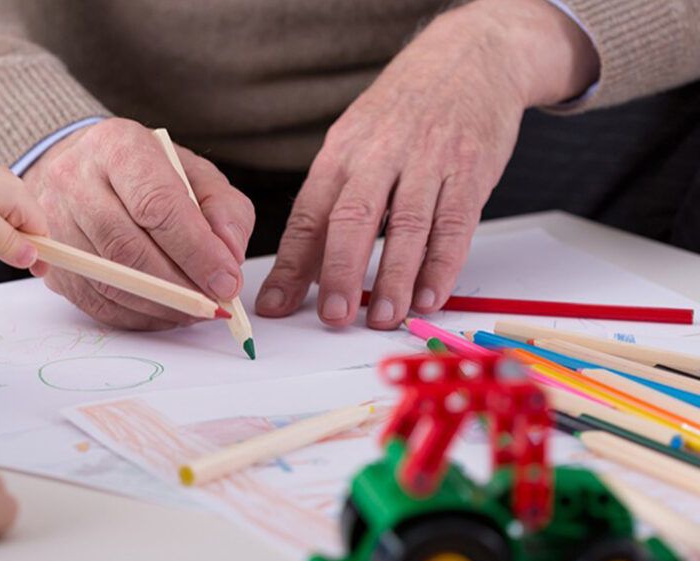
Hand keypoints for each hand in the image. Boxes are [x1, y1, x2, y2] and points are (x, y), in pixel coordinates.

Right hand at [23, 118, 254, 329]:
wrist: (80, 169)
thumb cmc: (145, 173)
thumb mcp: (195, 174)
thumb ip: (223, 210)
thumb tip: (229, 258)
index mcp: (118, 147)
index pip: (156, 204)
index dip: (195, 250)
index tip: (225, 281)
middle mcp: (76, 179)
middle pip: (128, 247)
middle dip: (179, 285)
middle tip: (213, 304)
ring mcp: (54, 221)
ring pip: (110, 280)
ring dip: (160, 306)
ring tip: (194, 310)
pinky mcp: (50, 260)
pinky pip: (94, 300)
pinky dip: (136, 316)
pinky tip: (163, 312)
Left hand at [256, 0, 598, 328]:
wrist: (467, 59)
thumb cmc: (400, 114)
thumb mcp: (355, 143)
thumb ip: (331, 204)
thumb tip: (300, 270)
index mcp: (341, 154)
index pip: (309, 216)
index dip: (291, 265)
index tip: (275, 305)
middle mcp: (380, 156)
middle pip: (353, 220)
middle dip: (338, 272)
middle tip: (331, 316)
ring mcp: (427, 162)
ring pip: (407, 228)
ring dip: (393, 279)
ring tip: (382, 317)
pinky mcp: (470, 171)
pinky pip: (454, 225)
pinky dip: (442, 266)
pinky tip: (430, 296)